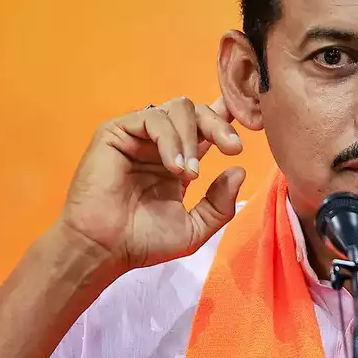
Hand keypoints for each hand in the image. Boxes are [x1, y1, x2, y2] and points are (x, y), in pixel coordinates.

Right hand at [59, 97, 246, 273]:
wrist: (105, 249)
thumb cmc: (143, 242)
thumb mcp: (194, 229)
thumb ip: (219, 204)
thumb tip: (239, 170)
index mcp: (179, 160)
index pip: (206, 128)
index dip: (226, 119)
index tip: (252, 123)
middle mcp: (160, 144)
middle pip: (196, 111)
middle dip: (219, 125)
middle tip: (233, 148)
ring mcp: (138, 135)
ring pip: (177, 108)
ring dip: (192, 137)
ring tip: (190, 173)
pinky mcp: (116, 131)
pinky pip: (152, 118)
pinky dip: (170, 139)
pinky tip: (173, 167)